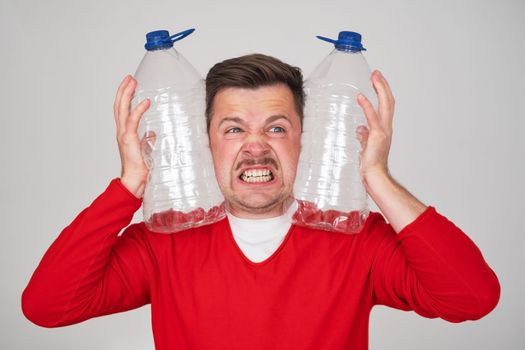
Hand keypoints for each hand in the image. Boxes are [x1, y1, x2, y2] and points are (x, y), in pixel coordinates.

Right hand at [113, 75, 150, 197]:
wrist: (135, 180)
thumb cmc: (141, 168)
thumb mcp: (146, 150)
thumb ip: (148, 140)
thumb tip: (152, 133)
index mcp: (125, 133)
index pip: (123, 110)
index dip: (125, 97)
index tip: (130, 85)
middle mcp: (122, 131)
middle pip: (119, 106)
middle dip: (124, 90)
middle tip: (129, 78)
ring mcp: (124, 134)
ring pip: (122, 109)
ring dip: (127, 94)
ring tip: (132, 82)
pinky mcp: (129, 139)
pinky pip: (133, 120)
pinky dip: (139, 109)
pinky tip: (145, 101)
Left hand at [356, 70, 425, 230]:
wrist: (374, 176)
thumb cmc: (370, 164)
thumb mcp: (365, 146)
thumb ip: (364, 136)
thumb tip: (360, 129)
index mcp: (384, 130)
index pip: (385, 107)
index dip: (382, 93)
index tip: (376, 81)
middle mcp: (386, 128)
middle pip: (388, 101)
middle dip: (383, 86)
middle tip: (376, 73)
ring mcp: (383, 131)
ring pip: (385, 105)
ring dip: (380, 89)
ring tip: (374, 77)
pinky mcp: (377, 136)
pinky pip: (372, 117)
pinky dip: (367, 106)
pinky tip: (361, 97)